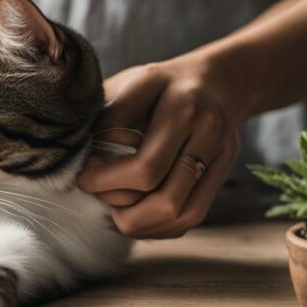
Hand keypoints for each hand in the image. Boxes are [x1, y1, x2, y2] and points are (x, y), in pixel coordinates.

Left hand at [77, 54, 241, 238]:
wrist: (216, 80)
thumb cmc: (158, 84)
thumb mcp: (129, 83)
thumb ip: (108, 117)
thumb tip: (82, 158)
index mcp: (181, 105)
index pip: (143, 166)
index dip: (103, 179)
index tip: (84, 174)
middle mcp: (207, 132)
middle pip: (163, 196)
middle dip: (118, 202)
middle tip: (96, 190)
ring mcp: (221, 156)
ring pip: (181, 213)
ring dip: (139, 221)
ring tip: (113, 207)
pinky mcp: (223, 175)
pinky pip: (192, 217)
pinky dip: (158, 226)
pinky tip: (134, 214)